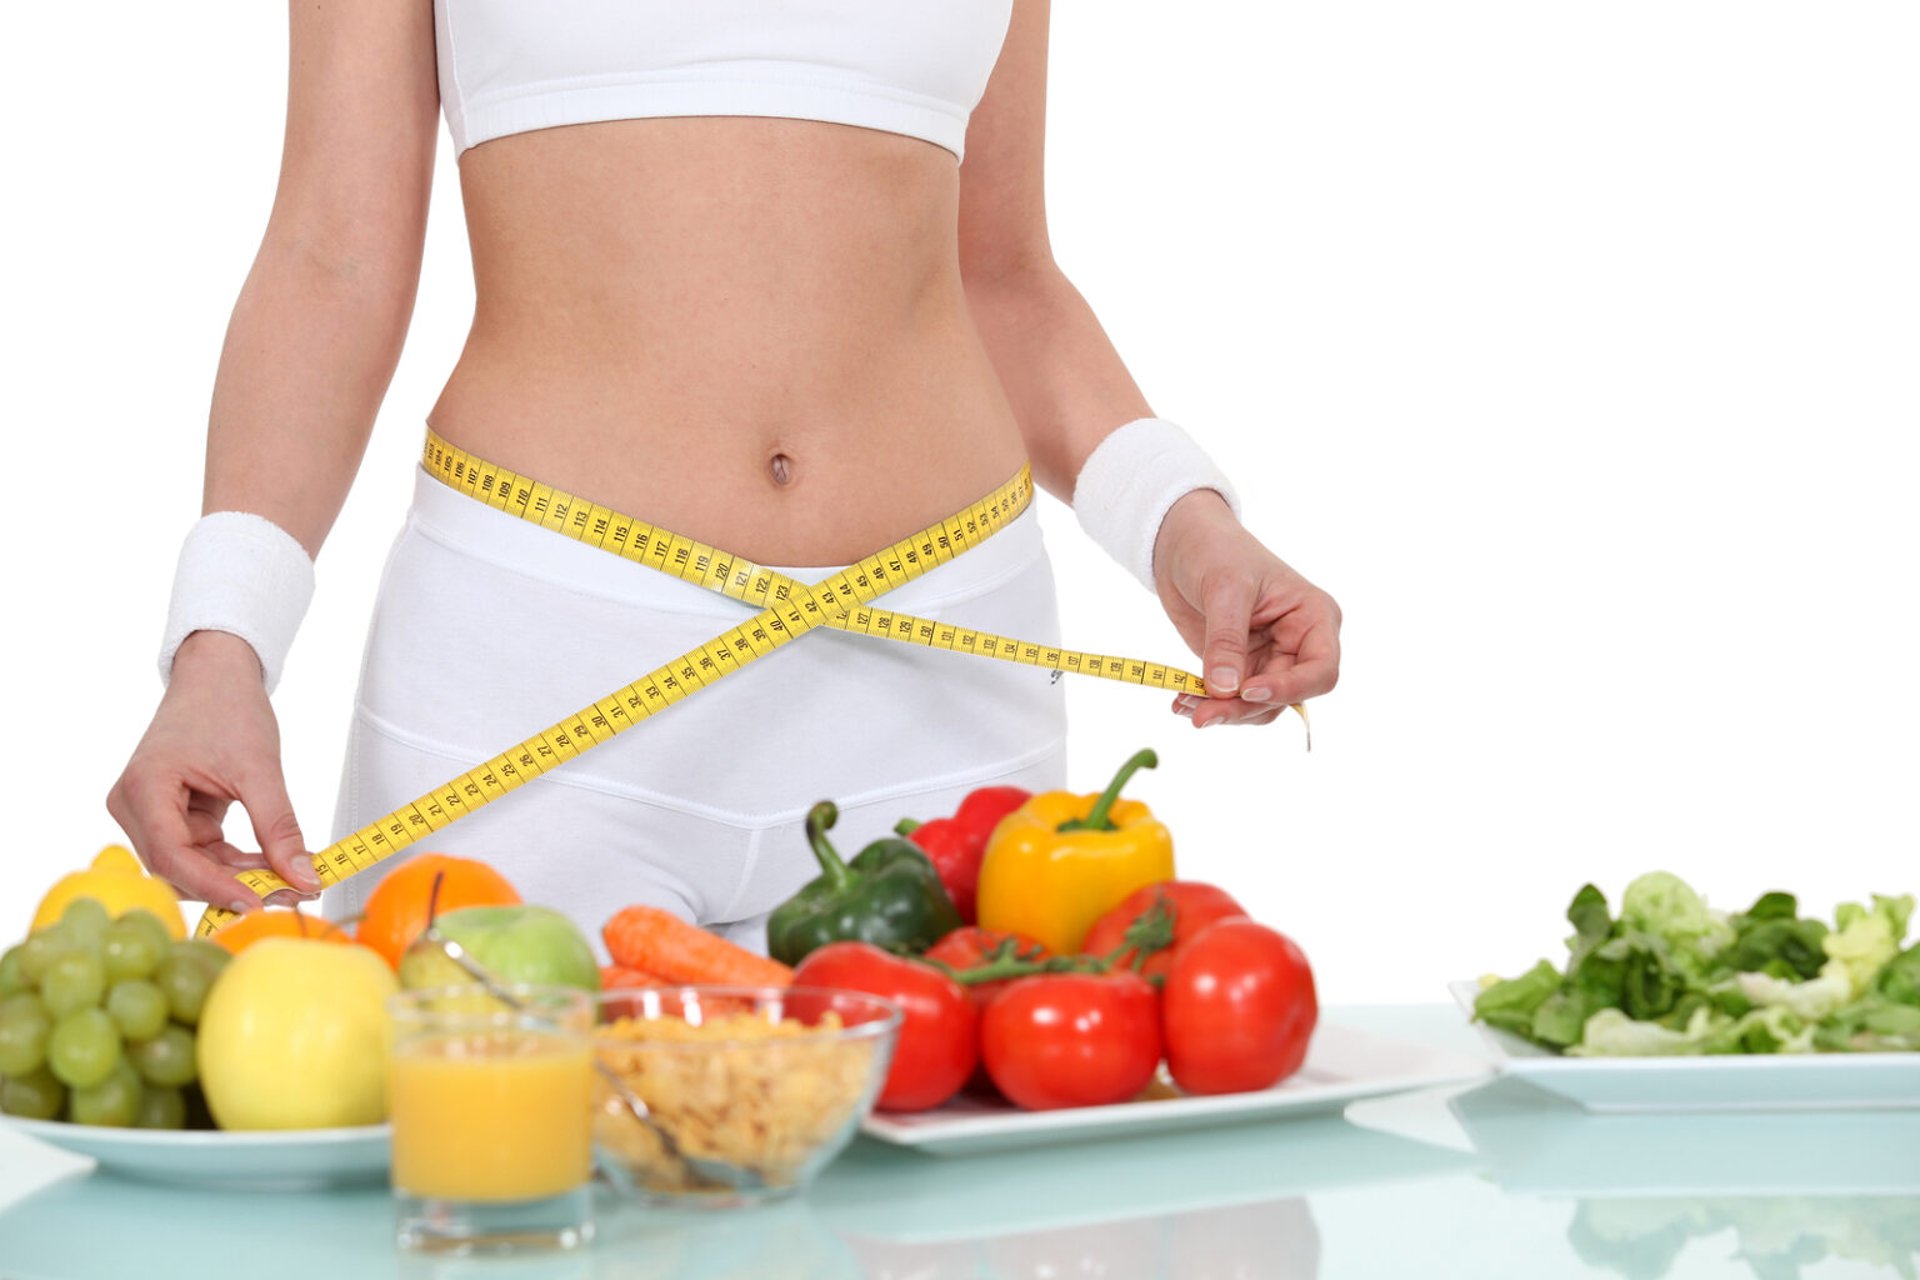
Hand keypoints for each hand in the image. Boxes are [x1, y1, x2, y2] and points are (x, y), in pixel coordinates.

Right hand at [105, 631, 320, 911]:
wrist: (217, 675)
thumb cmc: (227, 706)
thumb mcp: (260, 769)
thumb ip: (280, 827)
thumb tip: (304, 878)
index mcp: (143, 789)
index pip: (171, 856)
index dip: (215, 886)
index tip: (258, 902)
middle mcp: (134, 806)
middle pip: (177, 868)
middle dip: (233, 885)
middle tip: (289, 894)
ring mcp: (150, 813)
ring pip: (190, 866)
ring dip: (238, 877)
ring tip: (289, 880)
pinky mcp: (170, 816)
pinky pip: (200, 853)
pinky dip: (235, 862)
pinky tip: (272, 864)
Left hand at [1152, 491, 1341, 728]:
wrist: (1182, 543)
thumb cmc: (1217, 550)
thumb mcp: (1225, 589)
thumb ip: (1226, 640)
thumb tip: (1224, 689)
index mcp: (1313, 618)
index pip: (1321, 670)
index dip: (1290, 689)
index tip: (1247, 690)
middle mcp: (1298, 644)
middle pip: (1285, 696)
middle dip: (1244, 707)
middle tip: (1202, 716)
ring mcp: (1269, 659)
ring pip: (1259, 706)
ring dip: (1224, 712)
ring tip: (1185, 705)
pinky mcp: (1240, 667)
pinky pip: (1232, 699)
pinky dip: (1209, 705)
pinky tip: (1182, 701)